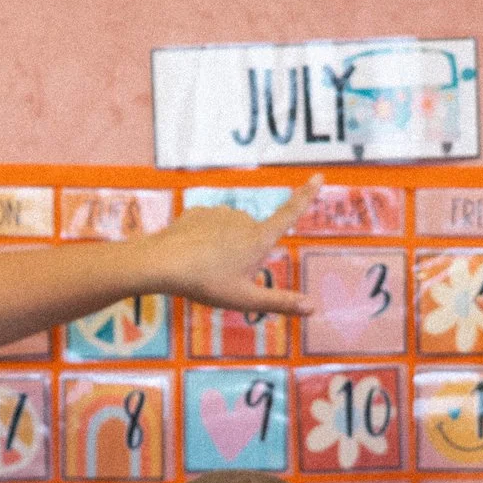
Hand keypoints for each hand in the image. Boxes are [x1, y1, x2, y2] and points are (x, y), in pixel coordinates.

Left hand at [141, 176, 318, 314]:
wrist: (162, 263)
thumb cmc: (206, 283)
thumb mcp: (245, 299)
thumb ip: (280, 302)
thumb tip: (313, 308)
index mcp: (259, 239)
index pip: (290, 214)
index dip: (306, 195)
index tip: (319, 175)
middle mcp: (243, 219)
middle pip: (253, 238)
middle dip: (245, 254)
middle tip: (225, 277)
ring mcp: (220, 213)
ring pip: (230, 232)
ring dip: (224, 246)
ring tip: (205, 268)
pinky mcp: (199, 212)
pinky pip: (209, 227)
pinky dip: (204, 240)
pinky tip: (191, 254)